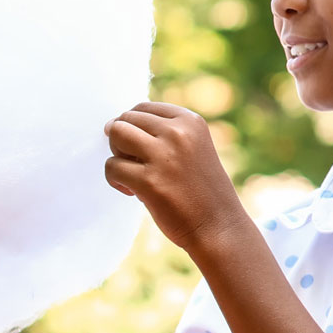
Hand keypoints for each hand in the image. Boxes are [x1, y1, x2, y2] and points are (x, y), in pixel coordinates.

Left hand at [104, 102, 248, 251]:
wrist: (220, 226)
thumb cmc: (202, 189)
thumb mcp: (193, 147)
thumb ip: (164, 132)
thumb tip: (113, 125)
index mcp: (191, 121)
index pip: (144, 107)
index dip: (134, 127)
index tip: (142, 149)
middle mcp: (178, 132)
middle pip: (126, 119)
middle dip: (123, 140)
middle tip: (136, 163)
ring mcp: (163, 156)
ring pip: (116, 134)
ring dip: (117, 154)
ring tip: (132, 173)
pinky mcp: (149, 181)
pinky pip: (112, 167)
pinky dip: (115, 180)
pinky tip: (133, 192)